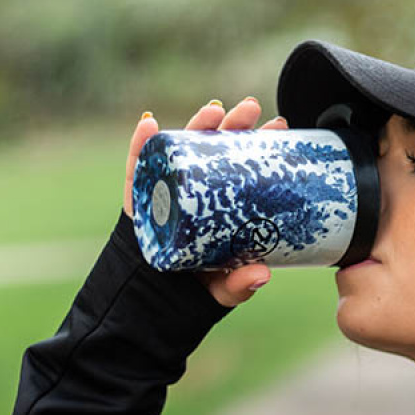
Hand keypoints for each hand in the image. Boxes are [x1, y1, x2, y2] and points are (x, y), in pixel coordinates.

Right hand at [123, 97, 288, 307]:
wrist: (154, 305)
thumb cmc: (196, 290)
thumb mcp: (223, 289)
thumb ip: (240, 284)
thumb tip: (262, 275)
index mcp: (221, 205)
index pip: (241, 168)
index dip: (258, 145)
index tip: (278, 127)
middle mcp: (196, 192)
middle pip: (214, 151)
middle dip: (233, 125)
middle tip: (251, 109)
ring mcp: (166, 192)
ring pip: (180, 151)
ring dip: (194, 126)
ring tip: (212, 110)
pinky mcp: (138, 202)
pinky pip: (136, 171)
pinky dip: (140, 147)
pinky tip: (149, 125)